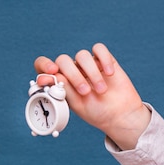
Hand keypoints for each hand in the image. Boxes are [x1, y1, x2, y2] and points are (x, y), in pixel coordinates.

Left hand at [34, 43, 149, 149]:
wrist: (120, 115)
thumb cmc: (96, 112)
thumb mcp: (76, 104)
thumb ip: (63, 88)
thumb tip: (49, 75)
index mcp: (61, 81)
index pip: (44, 66)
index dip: (44, 65)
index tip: (52, 72)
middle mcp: (72, 71)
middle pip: (63, 60)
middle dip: (73, 75)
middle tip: (85, 92)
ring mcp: (88, 65)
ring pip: (82, 55)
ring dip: (91, 73)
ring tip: (101, 90)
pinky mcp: (104, 60)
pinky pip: (99, 49)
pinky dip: (103, 59)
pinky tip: (109, 74)